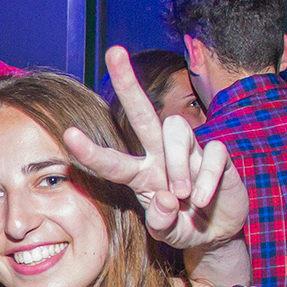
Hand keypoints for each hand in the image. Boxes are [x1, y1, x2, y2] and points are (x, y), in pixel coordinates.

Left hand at [64, 45, 247, 250]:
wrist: (219, 231)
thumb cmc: (185, 227)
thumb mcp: (170, 234)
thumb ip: (163, 224)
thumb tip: (167, 202)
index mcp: (140, 175)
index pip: (111, 161)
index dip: (90, 151)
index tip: (68, 135)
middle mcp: (160, 156)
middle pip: (141, 113)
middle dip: (127, 82)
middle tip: (113, 52)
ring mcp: (190, 151)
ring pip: (176, 131)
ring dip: (178, 165)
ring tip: (185, 196)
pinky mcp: (217, 153)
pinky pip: (212, 153)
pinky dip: (207, 178)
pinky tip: (204, 199)